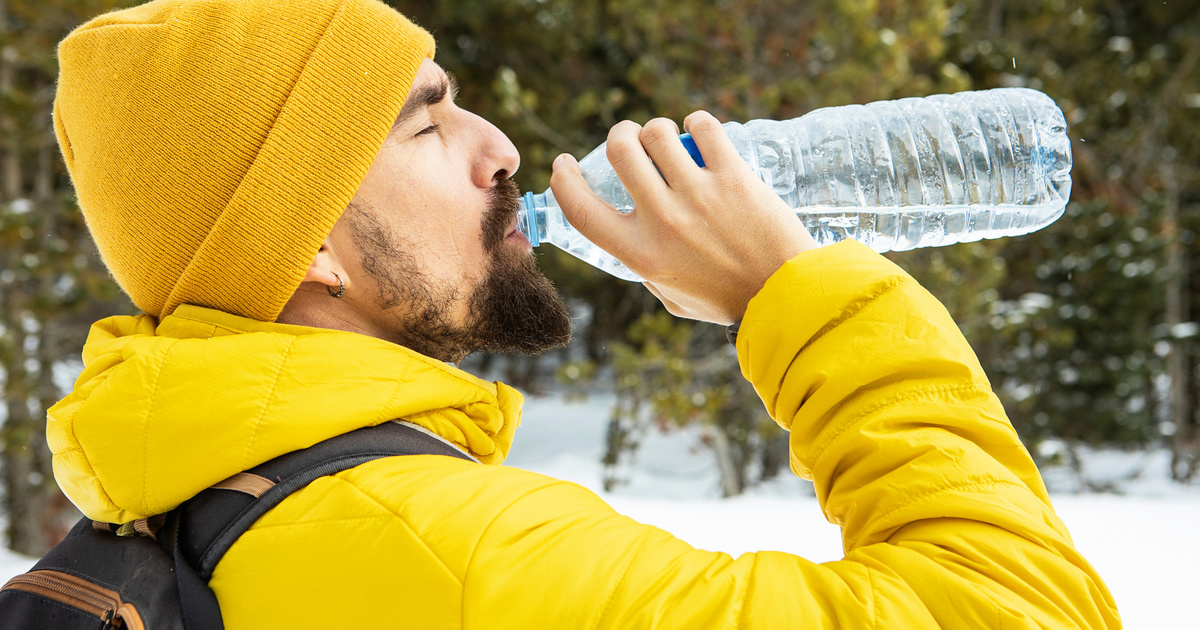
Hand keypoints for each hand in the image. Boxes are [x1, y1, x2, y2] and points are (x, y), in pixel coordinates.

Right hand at [549, 111, 816, 324]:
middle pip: (620, 151)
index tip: (564, 164)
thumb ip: (645, 265)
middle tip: (632, 138)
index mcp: (640, 254)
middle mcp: (663, 220)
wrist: (784, 296)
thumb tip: (631, 231)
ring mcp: (698, 195)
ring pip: (658, 132)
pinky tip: (702, 134)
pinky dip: (698, 122)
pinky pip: (703, 126)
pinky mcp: (733, 176)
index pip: (581, 209)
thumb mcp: (669, 296)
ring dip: (658, 129)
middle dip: (620, 134)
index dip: (564, 180)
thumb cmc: (726, 300)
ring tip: (672, 139)